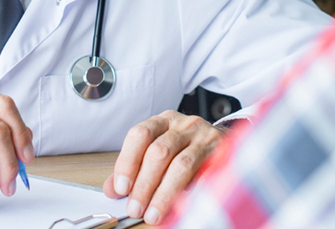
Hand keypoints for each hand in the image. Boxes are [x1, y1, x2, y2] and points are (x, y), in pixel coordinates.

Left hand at [103, 110, 225, 224]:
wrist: (222, 142)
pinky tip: (180, 207)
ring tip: (153, 214)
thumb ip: (134, 168)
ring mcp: (204, 138)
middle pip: (159, 151)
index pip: (140, 135)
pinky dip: (190, 193)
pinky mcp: (222, 154)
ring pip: (182, 165)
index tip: (121, 188)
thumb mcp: (157, 151)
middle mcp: (184, 125)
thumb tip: (112, 189)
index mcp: (163, 121)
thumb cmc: (184, 149)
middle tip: (135, 208)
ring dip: (164, 193)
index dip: (128, 162)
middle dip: (144, 184)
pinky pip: (205, 176)